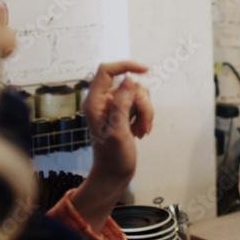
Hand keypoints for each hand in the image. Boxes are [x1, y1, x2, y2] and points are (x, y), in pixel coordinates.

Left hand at [83, 60, 152, 182]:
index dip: (126, 65)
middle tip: (142, 126)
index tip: (145, 70)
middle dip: (142, 104)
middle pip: (130, 85)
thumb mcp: (118, 130)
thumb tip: (128, 79)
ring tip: (141, 131)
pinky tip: (140, 132)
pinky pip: (141, 104)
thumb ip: (121, 104)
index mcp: (94, 102)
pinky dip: (145, 117)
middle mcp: (102, 100)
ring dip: (145, 112)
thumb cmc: (112, 157)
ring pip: (139, 94)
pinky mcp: (124, 112)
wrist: (114, 173)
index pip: (107, 70)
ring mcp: (113, 106)